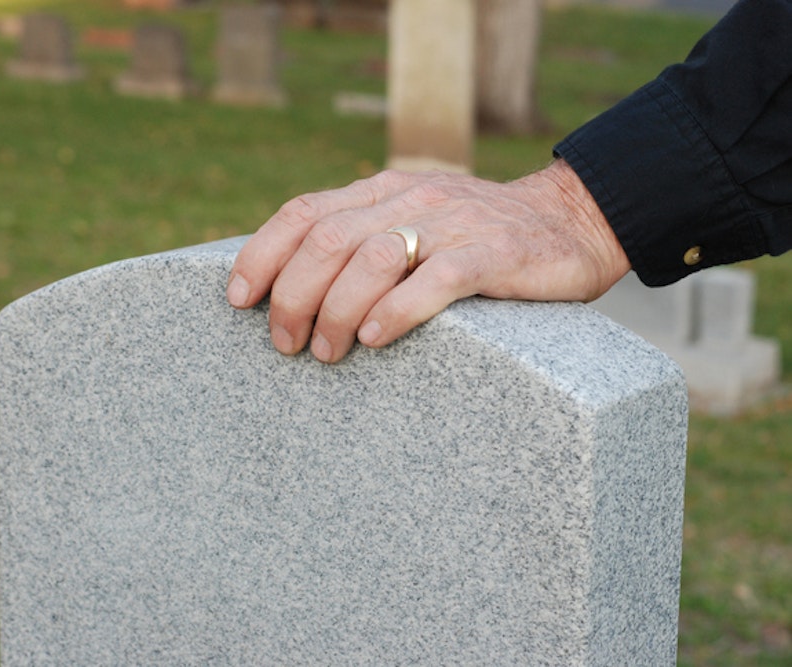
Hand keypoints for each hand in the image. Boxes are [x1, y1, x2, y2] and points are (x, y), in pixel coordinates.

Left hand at [226, 159, 630, 362]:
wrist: (571, 220)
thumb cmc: (476, 238)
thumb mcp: (413, 222)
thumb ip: (361, 238)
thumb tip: (292, 287)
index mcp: (382, 190)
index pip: (304, 212)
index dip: (262, 253)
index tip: (238, 299)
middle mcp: (410, 199)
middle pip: (327, 240)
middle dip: (292, 296)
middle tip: (285, 344)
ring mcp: (453, 223)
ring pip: (373, 258)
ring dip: (337, 311)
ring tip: (327, 352)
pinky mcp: (495, 253)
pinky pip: (437, 278)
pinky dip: (398, 310)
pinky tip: (378, 339)